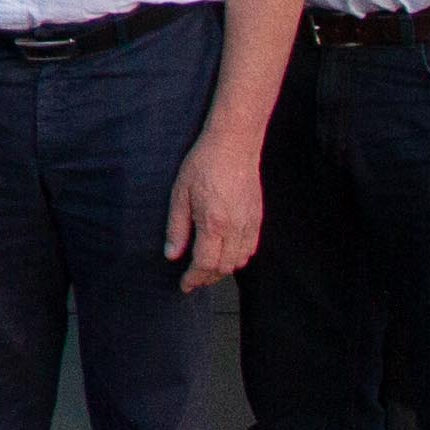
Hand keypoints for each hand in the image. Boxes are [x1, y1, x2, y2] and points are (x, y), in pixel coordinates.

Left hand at [165, 131, 266, 289]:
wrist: (234, 144)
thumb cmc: (203, 164)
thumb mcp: (180, 193)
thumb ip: (176, 228)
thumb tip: (171, 255)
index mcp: (213, 222)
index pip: (205, 264)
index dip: (194, 279)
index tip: (185, 285)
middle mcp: (235, 227)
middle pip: (223, 267)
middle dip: (207, 278)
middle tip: (193, 280)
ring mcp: (249, 223)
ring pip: (239, 261)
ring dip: (223, 270)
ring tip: (207, 269)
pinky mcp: (257, 218)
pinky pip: (250, 248)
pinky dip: (238, 258)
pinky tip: (225, 254)